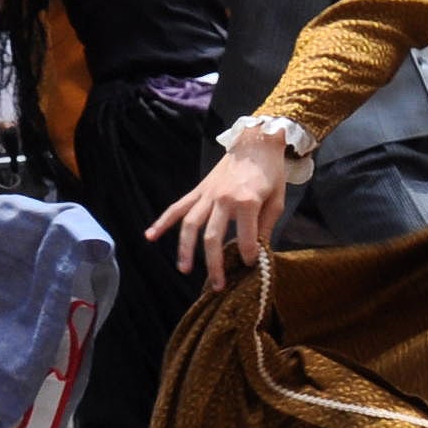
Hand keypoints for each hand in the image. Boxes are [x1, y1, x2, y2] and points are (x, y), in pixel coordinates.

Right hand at [146, 139, 291, 290]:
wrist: (255, 142)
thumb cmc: (271, 172)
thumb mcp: (277, 200)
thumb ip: (266, 226)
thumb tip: (258, 250)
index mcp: (246, 202)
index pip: (244, 238)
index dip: (248, 255)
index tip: (250, 265)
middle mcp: (222, 199)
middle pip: (212, 237)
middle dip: (214, 264)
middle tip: (217, 285)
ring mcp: (207, 195)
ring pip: (190, 225)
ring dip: (185, 249)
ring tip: (184, 270)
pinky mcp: (198, 190)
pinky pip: (177, 207)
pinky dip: (162, 222)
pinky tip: (150, 236)